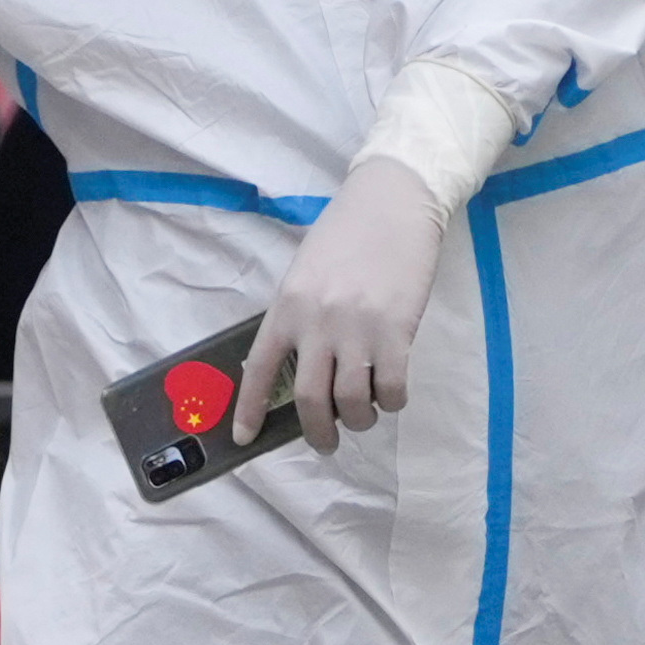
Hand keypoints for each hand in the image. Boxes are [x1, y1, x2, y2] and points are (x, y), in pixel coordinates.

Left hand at [236, 158, 450, 452]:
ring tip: (365, 415)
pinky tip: (393, 395)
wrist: (394, 202)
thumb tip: (297, 367)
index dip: (250, 409)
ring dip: (360, 420)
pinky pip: (393, 388)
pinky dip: (393, 402)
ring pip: (353, 402)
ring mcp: (358, 329)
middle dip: (318, 433)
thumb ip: (298, 317)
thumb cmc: (347, 233)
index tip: (245, 437)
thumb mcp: (305, 272)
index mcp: (287, 307)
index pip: (259, 369)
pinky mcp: (398, 332)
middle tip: (325, 442)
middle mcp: (317, 323)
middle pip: (310, 399)